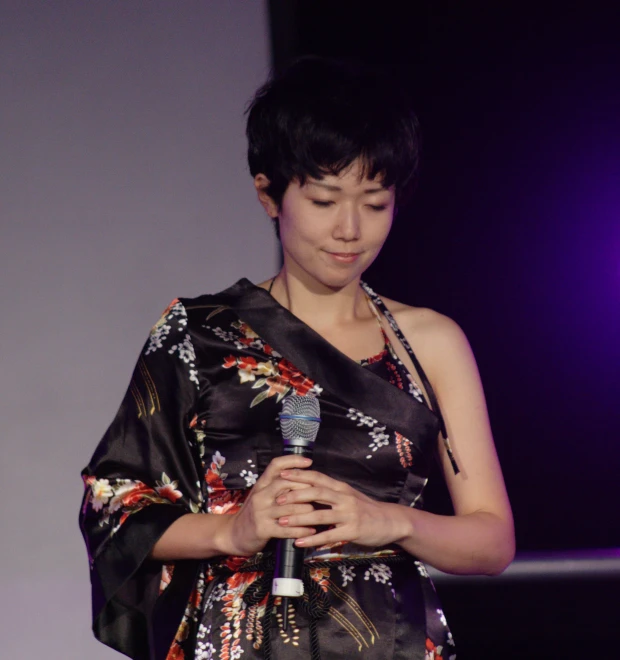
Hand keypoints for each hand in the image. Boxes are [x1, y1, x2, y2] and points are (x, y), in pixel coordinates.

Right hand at [220, 455, 316, 556]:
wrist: (234, 534)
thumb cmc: (256, 512)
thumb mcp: (263, 495)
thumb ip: (278, 485)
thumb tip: (303, 476)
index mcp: (261, 484)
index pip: (276, 465)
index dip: (293, 461)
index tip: (309, 461)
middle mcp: (260, 495)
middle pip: (285, 483)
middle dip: (305, 486)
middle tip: (320, 491)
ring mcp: (261, 512)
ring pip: (289, 507)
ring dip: (307, 510)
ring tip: (319, 513)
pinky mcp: (263, 529)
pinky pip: (286, 529)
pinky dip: (301, 530)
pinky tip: (312, 531)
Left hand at [276, 469, 409, 548]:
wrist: (390, 521)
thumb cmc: (366, 508)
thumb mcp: (348, 495)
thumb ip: (331, 492)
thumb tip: (308, 488)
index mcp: (340, 487)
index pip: (317, 477)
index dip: (299, 475)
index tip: (281, 473)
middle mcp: (343, 497)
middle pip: (316, 492)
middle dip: (295, 495)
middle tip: (277, 499)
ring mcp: (348, 514)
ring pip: (319, 514)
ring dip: (299, 518)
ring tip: (281, 522)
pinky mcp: (352, 530)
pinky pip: (328, 535)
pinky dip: (312, 539)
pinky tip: (299, 542)